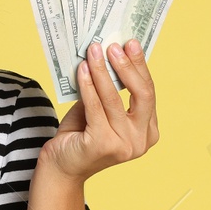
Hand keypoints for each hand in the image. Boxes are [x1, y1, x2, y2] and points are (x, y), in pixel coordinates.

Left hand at [41, 39, 159, 182]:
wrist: (61, 166)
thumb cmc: (82, 134)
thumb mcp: (101, 109)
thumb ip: (110, 90)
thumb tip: (109, 53)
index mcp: (149, 131)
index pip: (148, 92)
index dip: (140, 66)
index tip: (131, 43)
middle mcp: (142, 140)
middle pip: (142, 94)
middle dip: (127, 66)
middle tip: (113, 45)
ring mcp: (125, 145)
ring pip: (114, 98)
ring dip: (102, 71)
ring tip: (93, 51)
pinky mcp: (103, 145)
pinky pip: (95, 106)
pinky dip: (88, 85)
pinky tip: (82, 69)